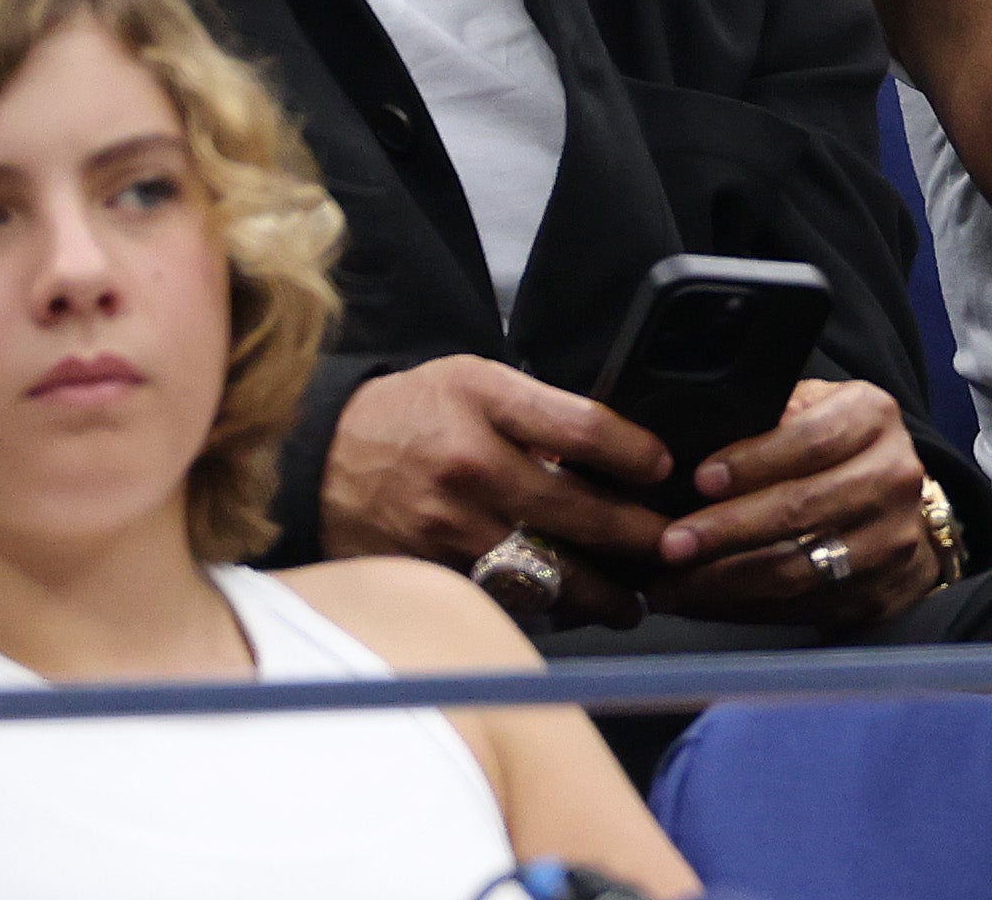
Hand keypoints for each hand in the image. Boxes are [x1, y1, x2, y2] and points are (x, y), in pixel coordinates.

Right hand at [318, 356, 672, 628]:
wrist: (319, 456)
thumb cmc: (413, 413)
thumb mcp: (475, 381)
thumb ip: (539, 411)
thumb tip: (613, 450)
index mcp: (485, 401)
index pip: (582, 428)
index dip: (634, 453)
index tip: (664, 468)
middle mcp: (469, 465)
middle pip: (575, 509)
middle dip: (636, 537)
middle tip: (672, 550)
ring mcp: (447, 525)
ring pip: (543, 567)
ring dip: (598, 592)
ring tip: (632, 602)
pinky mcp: (429, 570)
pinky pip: (501, 596)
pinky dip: (543, 608)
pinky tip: (571, 611)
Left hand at [644, 379, 941, 628]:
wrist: (901, 507)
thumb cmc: (839, 448)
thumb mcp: (815, 407)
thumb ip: (771, 416)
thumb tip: (696, 440)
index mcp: (873, 417)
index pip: (812, 439)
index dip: (753, 462)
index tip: (700, 480)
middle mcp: (893, 477)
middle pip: (801, 509)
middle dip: (726, 531)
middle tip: (669, 544)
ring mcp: (890, 540)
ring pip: (797, 569)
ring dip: (724, 582)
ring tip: (670, 585)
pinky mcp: (876, 592)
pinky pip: (799, 607)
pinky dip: (743, 609)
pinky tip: (702, 602)